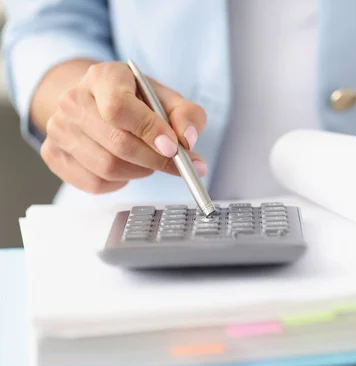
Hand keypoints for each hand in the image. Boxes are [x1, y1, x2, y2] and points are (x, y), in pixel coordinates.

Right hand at [41, 61, 206, 193]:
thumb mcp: (167, 99)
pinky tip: (126, 167)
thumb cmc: (137, 102)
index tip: (174, 148)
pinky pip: (94, 183)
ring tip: (148, 160)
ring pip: (107, 167)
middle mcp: (73, 100)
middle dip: (155, 160)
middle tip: (177, 164)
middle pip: (117, 143)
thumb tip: (187, 139)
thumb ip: (187, 114)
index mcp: (103, 77)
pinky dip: (119, 182)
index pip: (119, 107)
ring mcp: (58, 129)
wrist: (96, 103)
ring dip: (139, 172)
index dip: (149, 131)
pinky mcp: (53, 154)